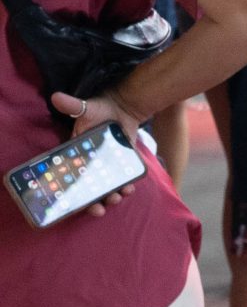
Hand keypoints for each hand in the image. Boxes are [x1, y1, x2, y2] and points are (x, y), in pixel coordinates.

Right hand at [47, 90, 144, 215]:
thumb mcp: (86, 108)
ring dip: (111, 197)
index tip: (77, 206)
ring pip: (106, 188)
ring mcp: (106, 166)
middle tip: (99, 209)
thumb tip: (56, 96)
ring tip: (117, 197)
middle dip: (93, 203)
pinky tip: (129, 189)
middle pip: (88, 190)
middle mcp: (89, 165)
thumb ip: (72, 106)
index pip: (70, 180)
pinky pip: (122, 179)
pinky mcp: (121, 163)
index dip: (72, 195)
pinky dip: (126, 186)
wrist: (125, 107)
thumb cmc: (100, 109)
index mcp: (76, 157)